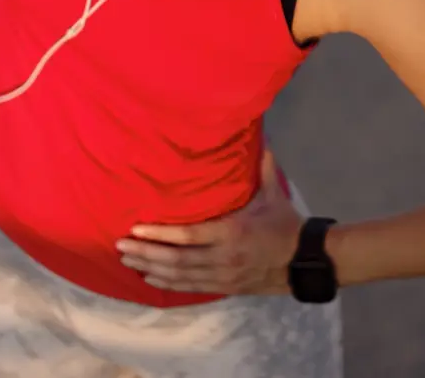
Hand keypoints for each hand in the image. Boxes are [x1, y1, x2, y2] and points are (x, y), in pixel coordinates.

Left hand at [116, 147, 303, 294]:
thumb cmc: (284, 224)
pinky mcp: (224, 286)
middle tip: (121, 246)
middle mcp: (222, 257)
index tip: (136, 228)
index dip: (159, 234)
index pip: (187, 236)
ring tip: (128, 261)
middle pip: (176, 259)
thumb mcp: (274, 194)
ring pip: (179, 276)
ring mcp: (222, 275)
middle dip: (146, 253)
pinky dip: (168, 283)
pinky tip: (150, 279)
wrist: (303, 261)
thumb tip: (261, 136)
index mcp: (231, 232)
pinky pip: (190, 287)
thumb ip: (263, 167)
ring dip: (151, 269)